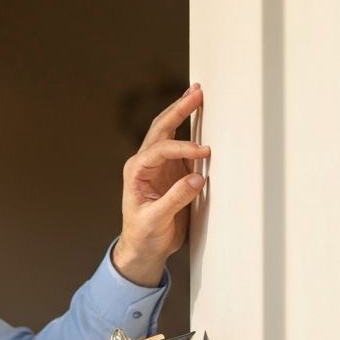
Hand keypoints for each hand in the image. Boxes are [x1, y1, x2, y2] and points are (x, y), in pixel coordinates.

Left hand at [113, 83, 208, 285]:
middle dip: (179, 109)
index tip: (203, 152)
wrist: (144, 247)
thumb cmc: (144, 234)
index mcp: (136, 171)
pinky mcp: (171, 171)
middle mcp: (144, 164)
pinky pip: (180, 144)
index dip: (183, 148)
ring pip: (168, 131)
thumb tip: (197, 178)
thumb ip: (175, 199)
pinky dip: (191, 129)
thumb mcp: (156, 219)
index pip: (160, 150)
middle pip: (161, 128)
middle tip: (196, 92)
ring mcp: (158, 165)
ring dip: (182, 112)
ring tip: (196, 93)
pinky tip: (200, 116)